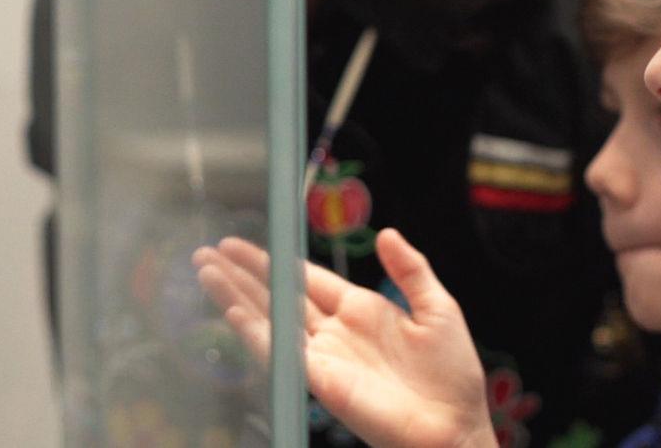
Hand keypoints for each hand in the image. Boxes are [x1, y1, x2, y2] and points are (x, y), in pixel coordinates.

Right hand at [193, 228, 496, 447]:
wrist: (455, 426)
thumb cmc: (452, 375)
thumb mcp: (438, 309)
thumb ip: (411, 270)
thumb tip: (386, 233)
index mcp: (360, 310)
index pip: (306, 279)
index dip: (274, 261)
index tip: (243, 245)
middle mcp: (334, 331)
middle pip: (278, 295)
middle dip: (242, 273)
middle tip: (209, 251)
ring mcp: (323, 356)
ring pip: (270, 318)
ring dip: (236, 295)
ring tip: (206, 271)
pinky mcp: (319, 380)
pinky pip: (280, 352)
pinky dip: (254, 331)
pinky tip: (231, 311)